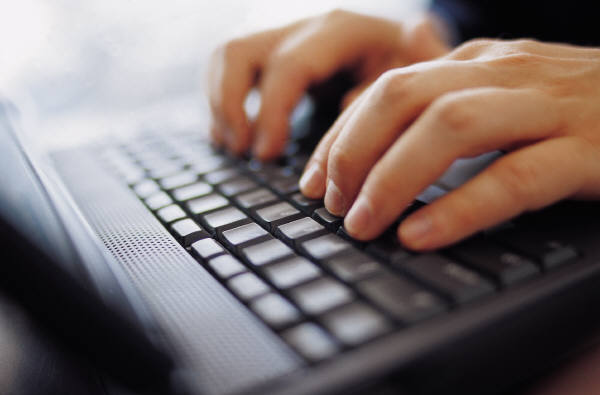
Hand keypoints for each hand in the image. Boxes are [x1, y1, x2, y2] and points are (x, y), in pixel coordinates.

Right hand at [208, 9, 449, 158]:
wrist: (406, 44)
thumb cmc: (413, 66)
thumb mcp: (416, 77)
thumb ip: (387, 96)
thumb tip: (350, 113)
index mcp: (340, 29)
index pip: (288, 66)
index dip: (270, 113)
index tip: (267, 155)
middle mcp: (303, 25)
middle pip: (237, 52)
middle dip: (230, 106)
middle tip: (243, 152)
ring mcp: (284, 35)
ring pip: (226, 57)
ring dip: (219, 104)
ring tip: (233, 147)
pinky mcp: (274, 52)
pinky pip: (229, 67)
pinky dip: (222, 100)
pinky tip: (232, 135)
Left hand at [299, 38, 599, 249]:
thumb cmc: (583, 110)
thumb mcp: (507, 93)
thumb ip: (450, 99)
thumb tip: (379, 129)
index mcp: (482, 62)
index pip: (388, 87)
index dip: (341, 135)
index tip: (312, 179)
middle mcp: (508, 74)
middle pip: (405, 95)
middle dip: (352, 151)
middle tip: (328, 202)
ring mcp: (551, 109)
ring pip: (451, 125)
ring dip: (393, 177)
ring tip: (362, 222)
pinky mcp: (591, 152)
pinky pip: (516, 177)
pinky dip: (462, 208)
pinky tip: (421, 236)